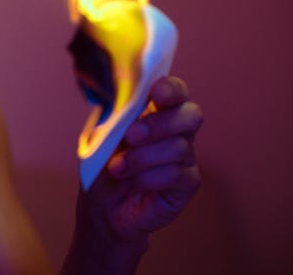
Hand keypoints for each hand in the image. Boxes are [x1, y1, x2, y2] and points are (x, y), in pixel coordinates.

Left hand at [81, 76, 202, 242]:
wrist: (101, 205)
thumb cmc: (102, 165)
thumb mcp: (101, 137)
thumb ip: (114, 116)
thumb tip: (122, 99)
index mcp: (156, 111)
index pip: (176, 91)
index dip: (171, 89)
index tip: (155, 93)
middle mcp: (177, 131)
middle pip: (191, 115)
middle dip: (160, 124)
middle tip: (131, 136)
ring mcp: (186, 157)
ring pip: (179, 147)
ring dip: (141, 158)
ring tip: (117, 168)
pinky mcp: (187, 184)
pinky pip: (176, 175)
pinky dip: (147, 178)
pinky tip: (129, 183)